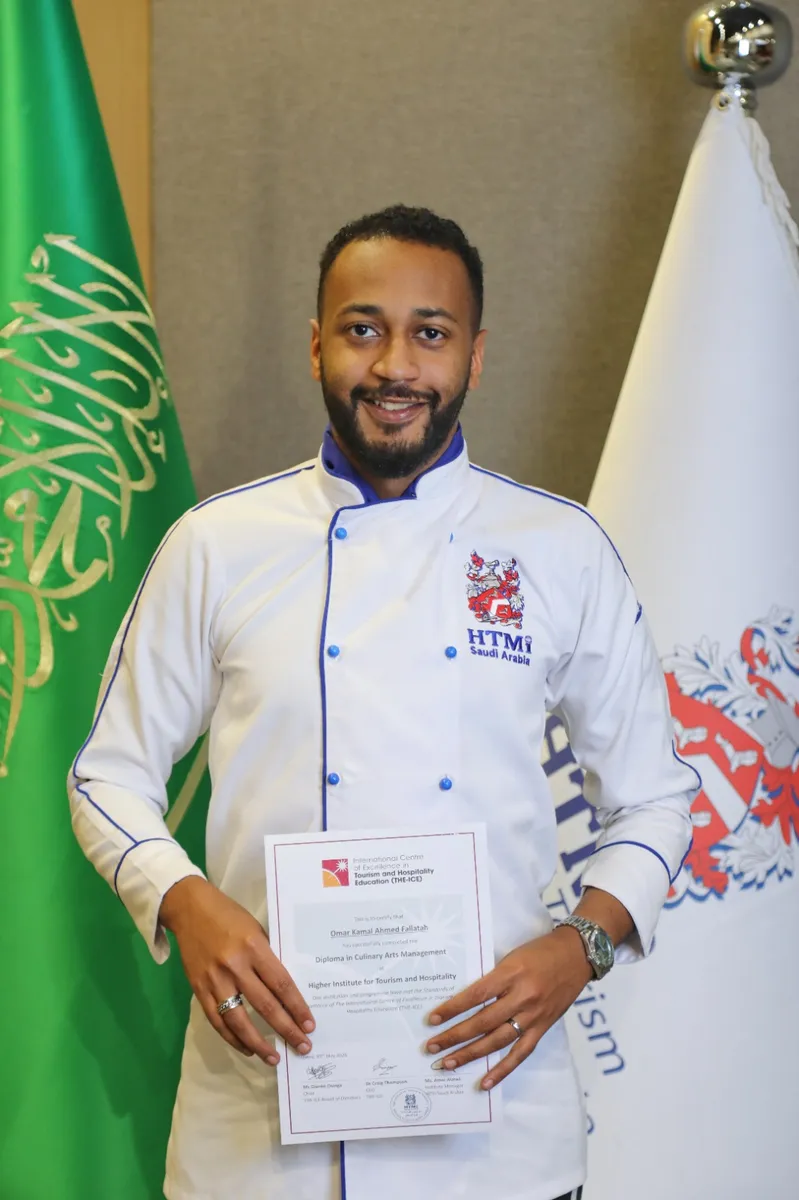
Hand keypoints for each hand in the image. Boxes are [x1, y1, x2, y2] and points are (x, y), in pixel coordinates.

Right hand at [159, 876, 314, 1065]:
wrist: (190, 909)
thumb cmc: (229, 916)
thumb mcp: (256, 930)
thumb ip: (267, 958)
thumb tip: (284, 990)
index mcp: (254, 947)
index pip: (281, 984)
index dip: (297, 1007)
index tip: (309, 1024)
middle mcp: (235, 966)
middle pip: (265, 1005)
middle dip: (286, 1029)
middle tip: (302, 1047)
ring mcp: (215, 980)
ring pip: (239, 1020)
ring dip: (258, 1042)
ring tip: (274, 1057)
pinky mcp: (198, 989)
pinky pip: (217, 1020)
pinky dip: (232, 1037)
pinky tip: (247, 1047)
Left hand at [425, 927, 591, 1089]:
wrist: (577, 955)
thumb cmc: (541, 951)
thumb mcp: (512, 957)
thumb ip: (493, 979)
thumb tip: (466, 1001)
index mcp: (511, 974)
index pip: (475, 996)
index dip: (452, 1009)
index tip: (432, 1020)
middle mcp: (522, 997)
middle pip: (483, 1022)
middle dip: (454, 1036)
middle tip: (431, 1047)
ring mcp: (534, 1016)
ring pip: (497, 1041)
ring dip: (471, 1054)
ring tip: (448, 1064)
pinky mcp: (543, 1028)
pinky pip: (520, 1053)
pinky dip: (503, 1070)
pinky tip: (485, 1082)